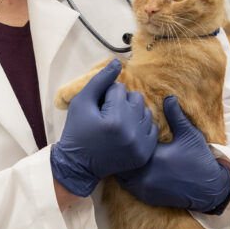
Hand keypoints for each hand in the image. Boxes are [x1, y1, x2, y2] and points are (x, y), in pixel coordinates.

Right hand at [51, 60, 156, 196]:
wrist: (78, 166)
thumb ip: (100, 81)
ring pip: (146, 111)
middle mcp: (131, 132)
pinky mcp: (145, 153)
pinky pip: (152, 128)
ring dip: (133, 113)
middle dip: (122, 102)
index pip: (119, 89)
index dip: (106, 96)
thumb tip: (117, 62)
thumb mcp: (81, 103)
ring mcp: (140, 144)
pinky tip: (127, 133)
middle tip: (108, 115)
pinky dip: (141, 127)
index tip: (98, 109)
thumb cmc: (77, 132)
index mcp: (114, 119)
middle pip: (136, 98)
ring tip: (118, 123)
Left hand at [115, 95, 229, 211]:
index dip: (124, 136)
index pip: (128, 145)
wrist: (209, 190)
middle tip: (117, 140)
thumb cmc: (199, 159)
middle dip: (119, 151)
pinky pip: (127, 186)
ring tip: (122, 153)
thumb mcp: (189, 134)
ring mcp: (144, 189)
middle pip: (120, 161)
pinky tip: (130, 167)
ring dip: (122, 165)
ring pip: (121, 175)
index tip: (123, 128)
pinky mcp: (146, 197)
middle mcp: (145, 176)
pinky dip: (127, 177)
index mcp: (153, 158)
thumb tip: (168, 96)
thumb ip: (175, 116)